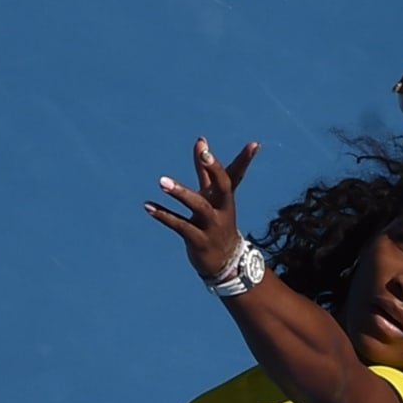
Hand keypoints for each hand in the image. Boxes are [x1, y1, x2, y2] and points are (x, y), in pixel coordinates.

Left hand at [144, 137, 260, 278]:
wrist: (225, 262)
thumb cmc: (216, 221)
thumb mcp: (213, 196)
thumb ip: (205, 169)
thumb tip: (201, 140)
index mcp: (225, 197)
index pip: (237, 174)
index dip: (245, 159)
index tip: (254, 144)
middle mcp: (222, 209)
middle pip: (223, 187)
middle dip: (215, 170)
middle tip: (205, 154)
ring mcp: (212, 225)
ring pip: (199, 206)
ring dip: (181, 193)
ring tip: (162, 182)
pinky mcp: (199, 240)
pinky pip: (180, 226)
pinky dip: (164, 215)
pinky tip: (148, 206)